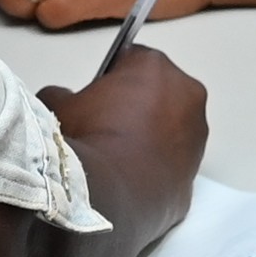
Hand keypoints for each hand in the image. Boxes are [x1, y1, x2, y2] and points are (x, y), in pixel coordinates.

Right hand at [0, 38, 205, 256]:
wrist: (106, 197)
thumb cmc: (87, 140)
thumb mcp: (59, 105)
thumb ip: (63, 94)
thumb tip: (63, 100)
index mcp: (155, 67)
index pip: (132, 60)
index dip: (111, 78)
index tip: (95, 98)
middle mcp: (187, 95)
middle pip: (160, 92)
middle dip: (137, 104)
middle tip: (104, 125)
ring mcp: (196, 137)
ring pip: (172, 129)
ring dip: (150, 136)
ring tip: (115, 157)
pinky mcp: (194, 175)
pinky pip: (172, 164)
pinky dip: (156, 168)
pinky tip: (128, 180)